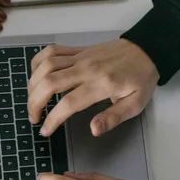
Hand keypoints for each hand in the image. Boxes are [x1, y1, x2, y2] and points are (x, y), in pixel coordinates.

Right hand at [27, 39, 157, 135]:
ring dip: (33, 84)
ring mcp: (80, 57)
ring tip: (32, 100)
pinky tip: (36, 76)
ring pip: (46, 66)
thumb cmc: (141, 79)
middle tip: (33, 118)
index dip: (52, 119)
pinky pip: (51, 51)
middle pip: (50, 82)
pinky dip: (38, 62)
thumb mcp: (135, 104)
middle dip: (35, 102)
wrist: (147, 49)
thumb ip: (113, 117)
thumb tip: (93, 130)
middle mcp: (86, 68)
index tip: (45, 130)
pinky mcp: (78, 50)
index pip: (68, 103)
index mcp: (101, 85)